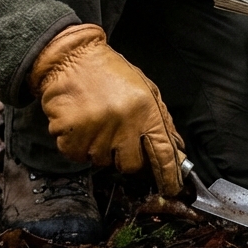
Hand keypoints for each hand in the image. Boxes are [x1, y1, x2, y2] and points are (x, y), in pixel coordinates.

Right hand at [31, 24, 184, 195]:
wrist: (70, 58)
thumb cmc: (110, 73)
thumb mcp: (145, 89)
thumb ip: (161, 120)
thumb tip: (177, 150)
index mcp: (146, 110)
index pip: (163, 153)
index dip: (169, 176)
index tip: (171, 188)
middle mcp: (123, 124)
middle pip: (131, 166)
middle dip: (126, 157)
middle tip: (118, 138)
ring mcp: (96, 132)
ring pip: (102, 162)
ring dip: (100, 149)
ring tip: (97, 123)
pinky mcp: (71, 136)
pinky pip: (78, 157)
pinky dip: (78, 146)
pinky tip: (80, 125)